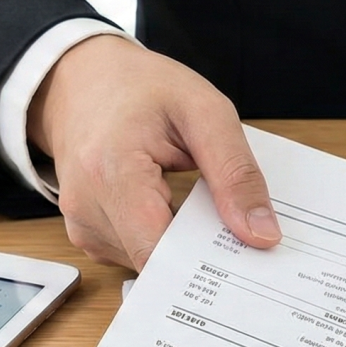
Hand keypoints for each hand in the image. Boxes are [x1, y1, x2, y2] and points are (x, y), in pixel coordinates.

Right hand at [28, 35, 279, 268]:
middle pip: (158, 263)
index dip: (207, 265)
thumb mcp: (205, 111)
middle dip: (203, 255)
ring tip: (198, 205)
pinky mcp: (88, 236)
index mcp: (110, 171)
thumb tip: (262, 236)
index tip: (250, 262)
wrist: (83, 80)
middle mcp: (86, 208)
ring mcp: (83, 226)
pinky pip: (137, 255)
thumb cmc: (141, 87)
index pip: (159, 251)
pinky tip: (175, 210)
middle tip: (239, 229)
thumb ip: (236, 173)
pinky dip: (165, 240)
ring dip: (184, 246)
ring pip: (150, 263)